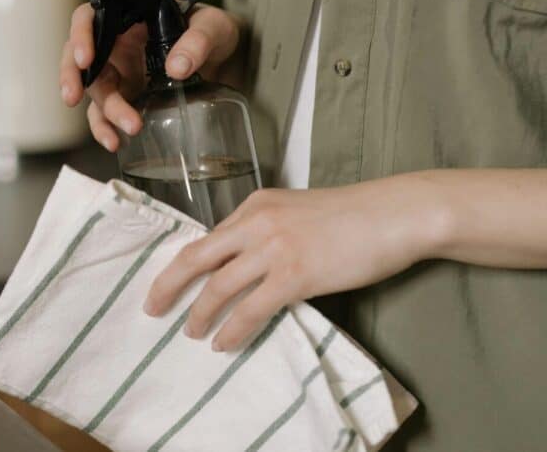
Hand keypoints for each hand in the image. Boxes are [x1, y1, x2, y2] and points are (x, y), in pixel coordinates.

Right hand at [58, 3, 241, 151]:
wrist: (226, 58)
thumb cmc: (214, 31)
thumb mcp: (213, 27)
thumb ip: (198, 41)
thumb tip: (176, 67)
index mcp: (128, 18)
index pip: (90, 18)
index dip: (80, 35)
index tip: (86, 58)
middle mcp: (117, 44)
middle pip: (80, 57)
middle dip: (73, 78)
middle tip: (73, 97)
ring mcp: (120, 73)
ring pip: (95, 91)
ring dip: (104, 112)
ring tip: (126, 130)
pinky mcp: (127, 98)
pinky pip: (105, 115)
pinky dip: (106, 129)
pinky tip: (116, 142)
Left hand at [142, 174, 452, 350]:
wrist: (394, 214)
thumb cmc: (353, 215)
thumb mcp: (299, 210)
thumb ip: (269, 229)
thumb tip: (246, 263)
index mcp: (256, 203)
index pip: (209, 237)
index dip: (185, 264)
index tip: (170, 282)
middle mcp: (256, 222)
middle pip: (197, 257)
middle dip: (168, 285)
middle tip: (152, 308)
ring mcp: (273, 248)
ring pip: (218, 287)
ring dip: (198, 314)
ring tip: (190, 333)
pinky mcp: (294, 275)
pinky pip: (250, 310)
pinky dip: (231, 330)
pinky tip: (223, 343)